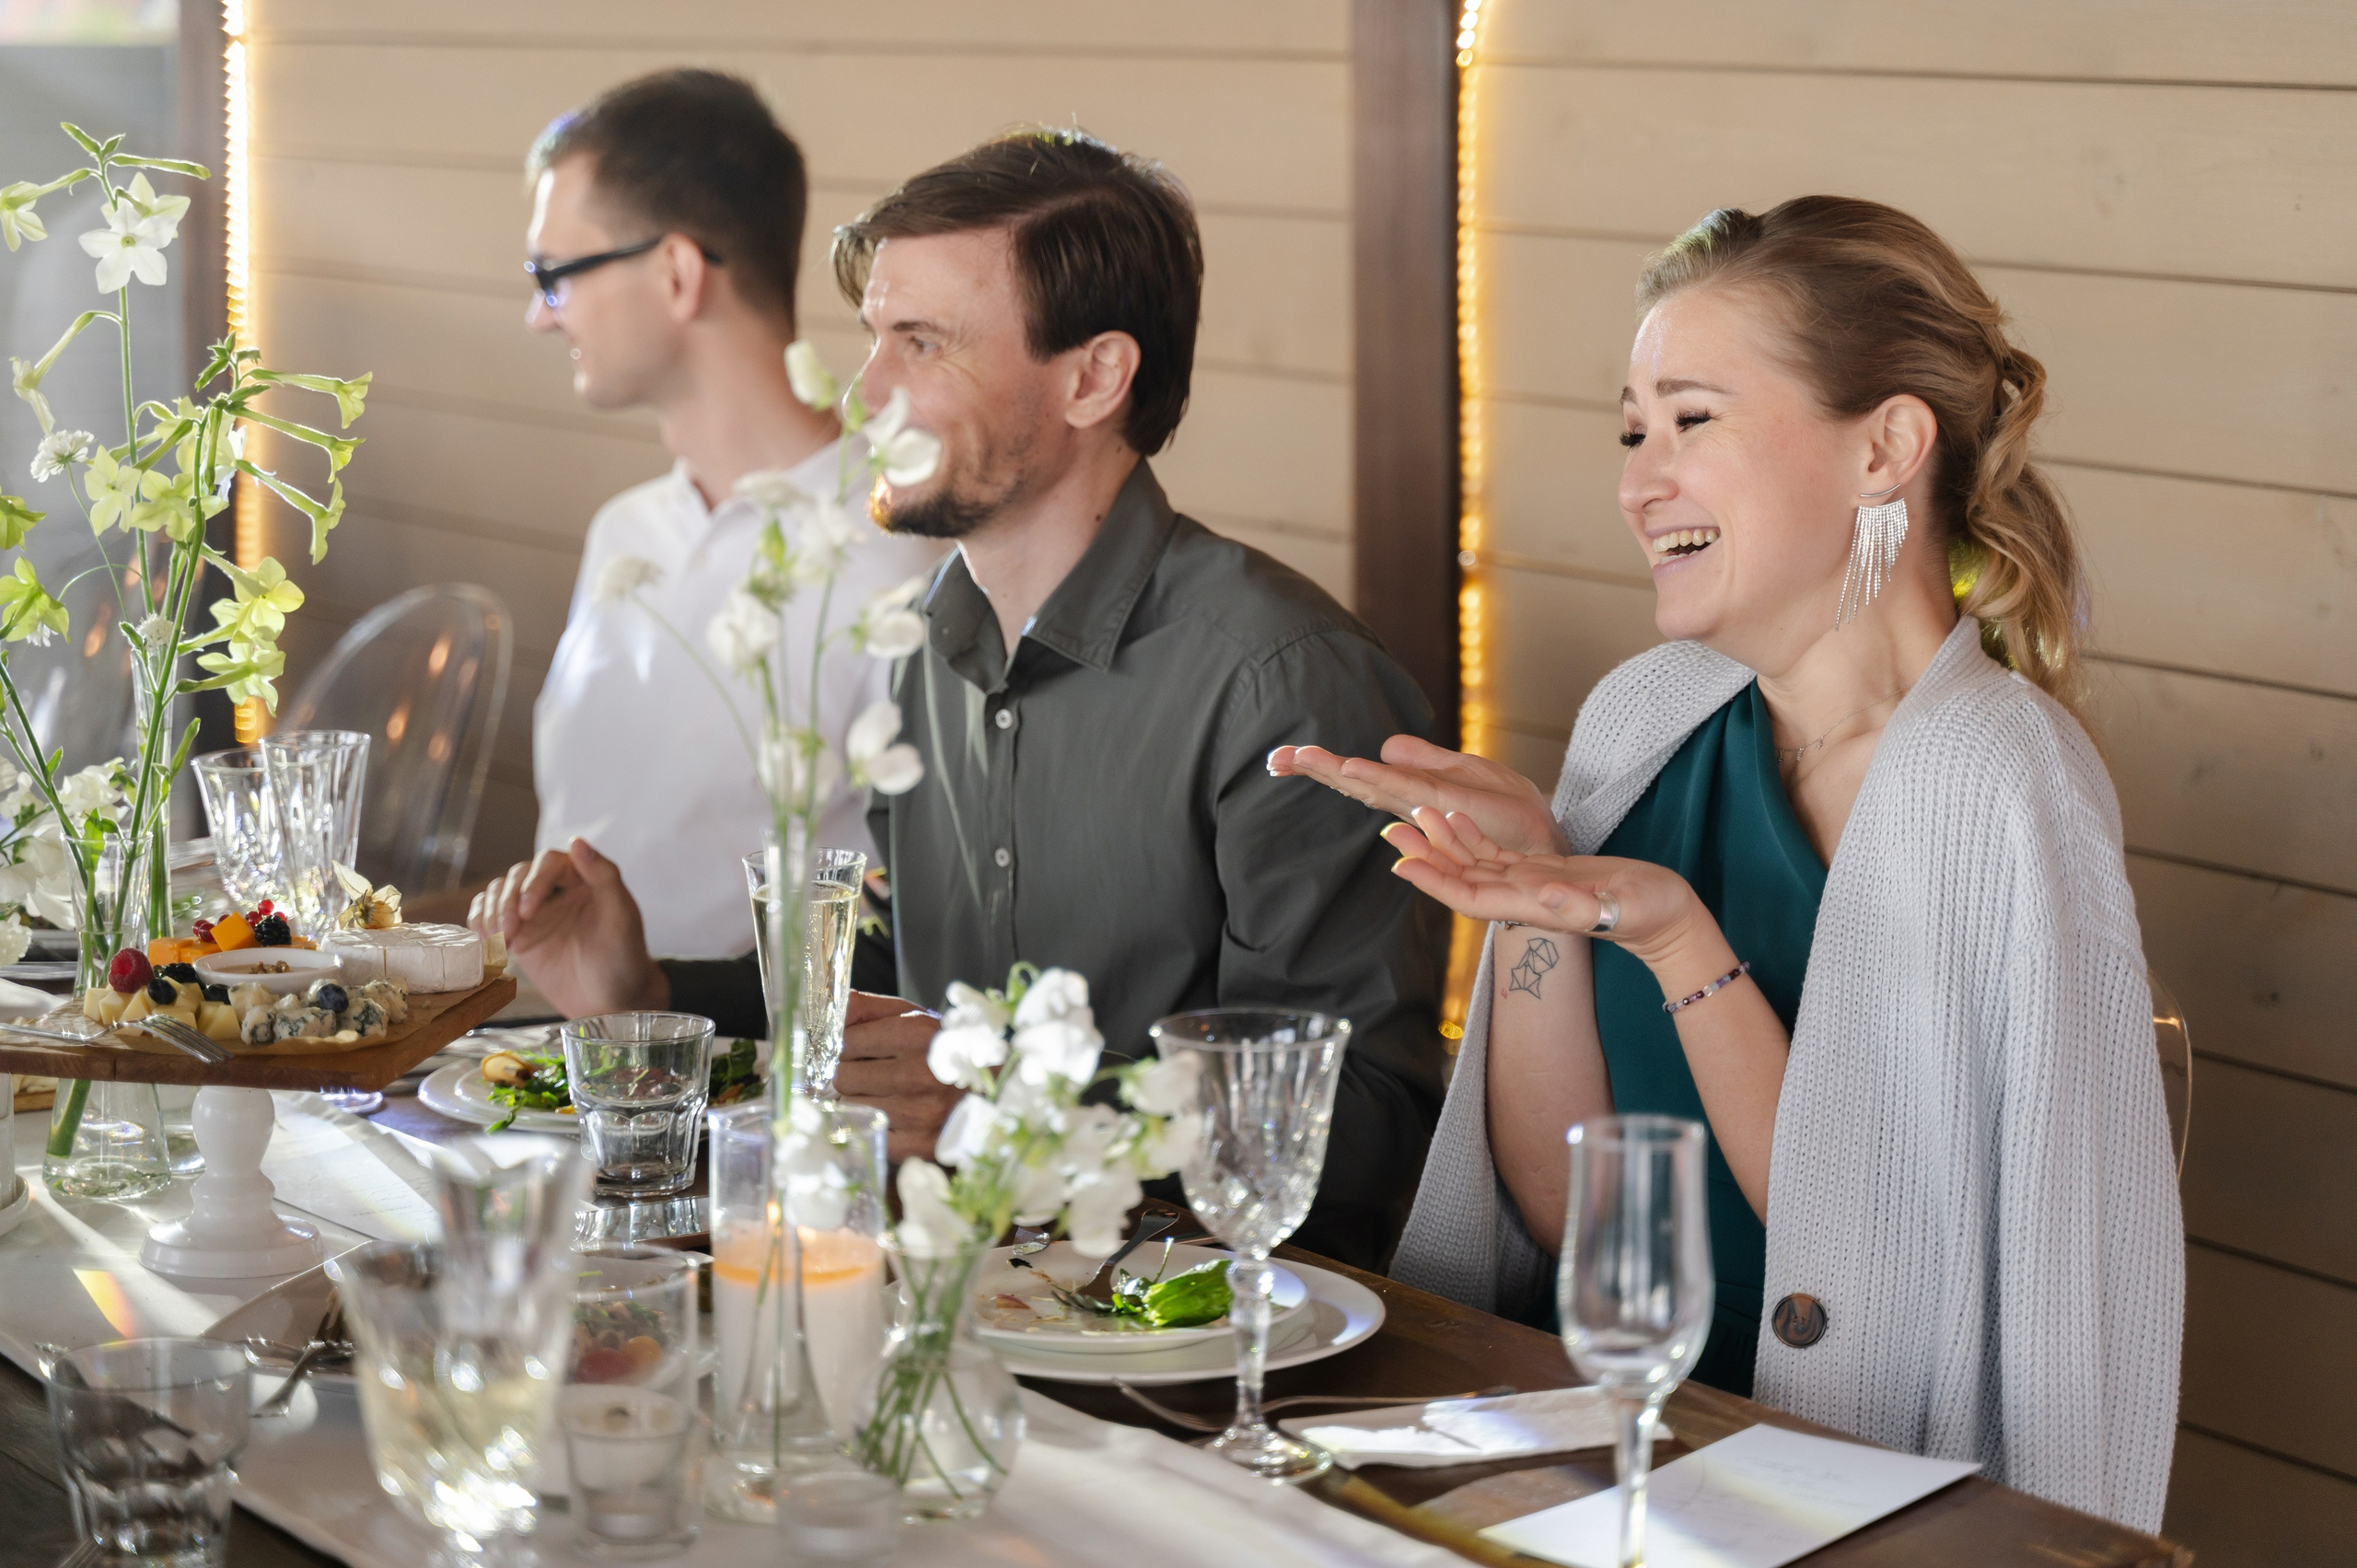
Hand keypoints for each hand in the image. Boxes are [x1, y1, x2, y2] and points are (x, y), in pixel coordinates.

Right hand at [468, 838, 667, 1018]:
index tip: (528, 911)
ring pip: (500, 892)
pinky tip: (484, 938)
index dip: (534, 881)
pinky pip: (490, 915)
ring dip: (492, 911)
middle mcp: (557, 889)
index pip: (550, 862)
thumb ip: (604, 877)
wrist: (609, 1001)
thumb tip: (577, 841)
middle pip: (519, 875)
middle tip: (509, 931)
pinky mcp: (519, 932)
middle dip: (508, 900)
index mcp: (584, 878)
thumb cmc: (623, 957)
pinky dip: (480, 921)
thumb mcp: (621, 917)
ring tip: (498, 939)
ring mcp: (535, 911)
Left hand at [833, 990, 962, 1164]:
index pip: (845, 1042)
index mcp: (917, 1033)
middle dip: (848, 1075)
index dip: (842, 1046)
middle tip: (865, 1074)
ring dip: (859, 1102)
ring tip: (881, 1095)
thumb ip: (867, 1009)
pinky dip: (873, 1126)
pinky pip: (869, 1135)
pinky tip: (890, 1117)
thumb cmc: (948, 1049)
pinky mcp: (919, 1145)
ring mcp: (919, 1114)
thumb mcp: (915, 1017)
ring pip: (851, 1108)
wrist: (999, 1091)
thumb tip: (826, 1011)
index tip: (850, 1051)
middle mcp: (918, 1073)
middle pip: (842, 1077)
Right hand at [1269, 734, 1563, 856]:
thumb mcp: (1463, 771)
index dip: (1322, 767)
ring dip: (1335, 771)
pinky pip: (1404, 790)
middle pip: (1354, 782)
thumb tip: (1383, 747)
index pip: (1358, 775)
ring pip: (1371, 785)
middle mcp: (1411, 803)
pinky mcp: (1446, 808)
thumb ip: (1423, 760)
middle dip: (1315, 771)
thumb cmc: (1507, 811)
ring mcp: (1425, 807)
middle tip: (1274, 759)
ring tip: (1300, 758)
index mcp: (1410, 791)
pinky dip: (1375, 778)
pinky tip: (1352, 768)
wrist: (1544, 836)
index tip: (1281, 758)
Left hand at [1383, 808, 1725, 984]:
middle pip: (1462, 877)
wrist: (1669, 919)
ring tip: (1412, 815)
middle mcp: (1523, 898)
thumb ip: (1583, 905)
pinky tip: (1454, 816)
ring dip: (1442, 842)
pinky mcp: (1544, 873)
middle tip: (1391, 828)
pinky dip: (1473, 836)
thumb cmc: (1651, 915)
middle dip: (1425, 856)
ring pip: (1475, 863)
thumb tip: (1547, 896)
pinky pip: (1497, 855)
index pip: (1471, 895)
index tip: (1401, 865)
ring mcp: (1531, 886)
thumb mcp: (1622, 907)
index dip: (1434, 881)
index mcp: (1534, 906)